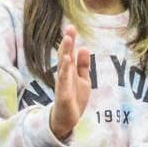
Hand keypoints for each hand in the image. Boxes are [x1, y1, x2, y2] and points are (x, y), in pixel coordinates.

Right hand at [48, 25, 91, 139]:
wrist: (67, 120)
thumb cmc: (74, 98)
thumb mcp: (83, 79)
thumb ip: (83, 65)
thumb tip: (84, 47)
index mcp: (69, 71)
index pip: (69, 52)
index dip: (70, 40)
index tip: (71, 26)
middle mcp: (64, 75)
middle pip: (65, 56)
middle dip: (67, 42)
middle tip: (70, 28)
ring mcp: (63, 84)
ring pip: (64, 66)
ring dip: (65, 53)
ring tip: (69, 40)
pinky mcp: (63, 95)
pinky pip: (63, 82)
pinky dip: (64, 72)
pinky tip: (66, 63)